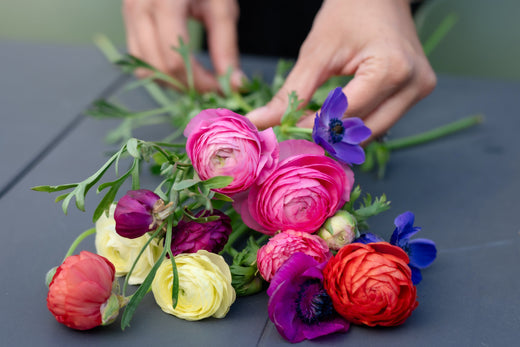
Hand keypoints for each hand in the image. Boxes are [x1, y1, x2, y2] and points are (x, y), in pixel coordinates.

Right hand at [123, 0, 243, 91]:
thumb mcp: (221, 5)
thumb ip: (226, 47)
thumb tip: (234, 84)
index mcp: (164, 2)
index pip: (176, 60)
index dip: (201, 82)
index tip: (222, 88)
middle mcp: (139, 8)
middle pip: (158, 68)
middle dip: (188, 85)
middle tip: (213, 88)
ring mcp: (128, 13)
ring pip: (144, 67)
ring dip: (171, 81)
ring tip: (198, 80)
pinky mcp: (127, 19)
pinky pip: (138, 57)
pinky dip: (159, 70)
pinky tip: (181, 68)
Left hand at [246, 0, 436, 138]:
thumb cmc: (349, 12)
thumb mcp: (316, 53)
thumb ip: (290, 93)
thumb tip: (260, 122)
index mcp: (391, 70)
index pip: (346, 115)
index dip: (314, 127)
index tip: (288, 132)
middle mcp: (413, 84)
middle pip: (363, 130)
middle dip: (329, 137)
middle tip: (299, 135)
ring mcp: (419, 89)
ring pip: (374, 130)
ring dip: (343, 134)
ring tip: (315, 127)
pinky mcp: (417, 91)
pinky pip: (382, 119)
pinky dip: (356, 123)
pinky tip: (335, 120)